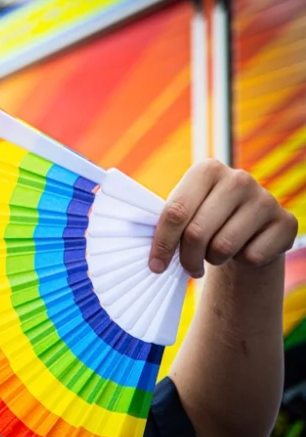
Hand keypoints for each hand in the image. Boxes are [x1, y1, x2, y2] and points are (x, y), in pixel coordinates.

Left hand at [149, 159, 298, 276]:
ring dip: (213, 259)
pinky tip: (243, 249)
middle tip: (189, 267)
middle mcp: (238, 178)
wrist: (250, 229)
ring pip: (223, 247)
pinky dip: (242, 261)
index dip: (162, 243)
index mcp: (207, 169)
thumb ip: (167, 223)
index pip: (175, 212)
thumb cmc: (205, 219)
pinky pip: (252, 256)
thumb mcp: (185, 212)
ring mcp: (265, 199)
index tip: (155, 266)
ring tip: (215, 253)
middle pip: (196, 233)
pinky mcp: (286, 222)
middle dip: (187, 258)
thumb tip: (151, 255)